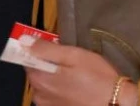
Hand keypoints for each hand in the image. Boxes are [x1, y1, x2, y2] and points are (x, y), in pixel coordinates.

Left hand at [24, 40, 138, 105]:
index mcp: (39, 79)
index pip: (27, 59)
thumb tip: (23, 40)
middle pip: (35, 72)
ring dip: (53, 77)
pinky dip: (59, 90)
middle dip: (47, 64)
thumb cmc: (96, 76)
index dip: (39, 50)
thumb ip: (46, 49)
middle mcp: (38, 95)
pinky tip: (75, 88)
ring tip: (74, 75)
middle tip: (69, 60)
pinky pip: (51, 97)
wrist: (116, 103)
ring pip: (43, 85)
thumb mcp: (74, 55)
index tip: (54, 47)